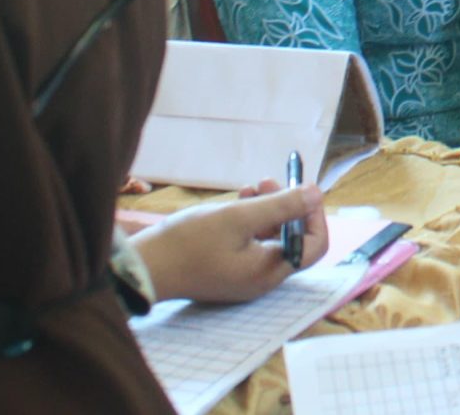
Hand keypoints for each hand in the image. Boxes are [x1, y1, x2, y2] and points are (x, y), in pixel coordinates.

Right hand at [130, 180, 328, 304]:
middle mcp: (261, 278)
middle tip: (268, 181)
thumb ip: (281, 205)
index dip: (314, 215)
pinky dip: (249, 220)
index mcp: (270, 271)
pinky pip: (249, 242)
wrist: (143, 267)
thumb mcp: (238, 217)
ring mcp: (242, 275)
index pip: (313, 245)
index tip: (303, 190)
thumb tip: (316, 193)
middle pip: (291, 239)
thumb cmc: (189, 243)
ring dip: (266, 209)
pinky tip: (237, 200)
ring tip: (251, 187)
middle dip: (286, 206)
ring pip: (269, 237)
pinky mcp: (226, 268)